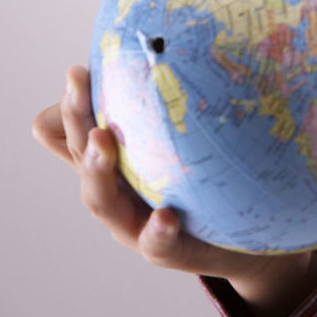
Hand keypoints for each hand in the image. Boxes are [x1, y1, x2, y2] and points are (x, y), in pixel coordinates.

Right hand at [31, 67, 316, 316]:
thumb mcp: (169, 145)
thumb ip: (148, 111)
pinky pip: (158, 245)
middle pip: (84, 160)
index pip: (82, 129)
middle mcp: (117, 193)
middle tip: (80, 88)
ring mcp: (135, 225)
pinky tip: (165, 215)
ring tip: (102, 141)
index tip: (77, 70)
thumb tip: (122, 64)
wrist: (242, 243)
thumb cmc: (199, 183)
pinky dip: (156, 231)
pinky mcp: (169, 251)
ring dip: (97, 171)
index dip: (74, 103)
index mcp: (114, 163)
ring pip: (103, 201)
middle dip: (77, 128)